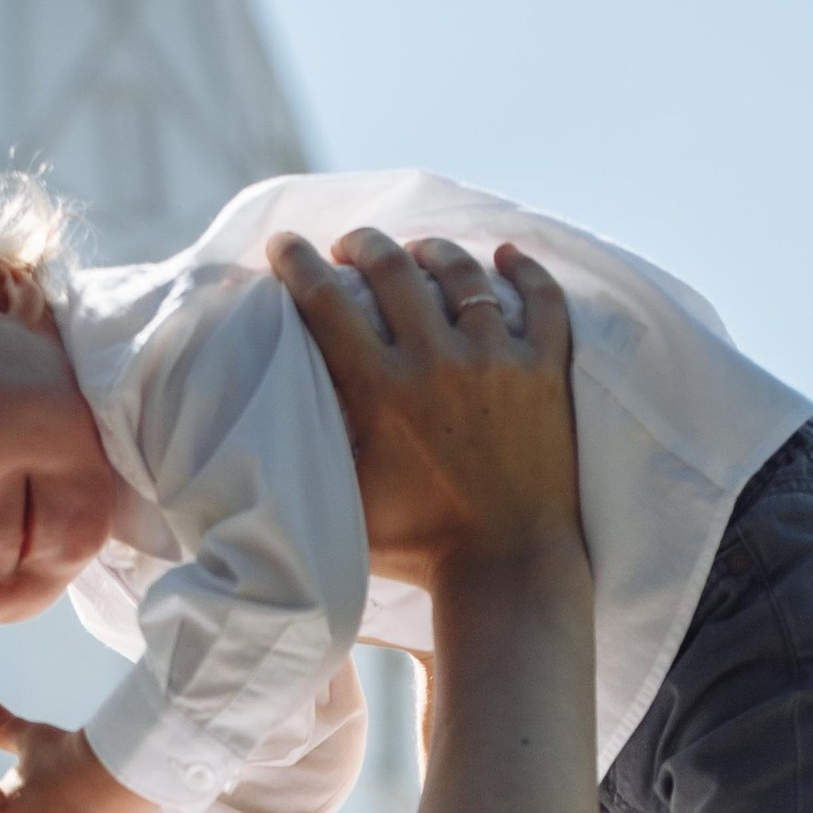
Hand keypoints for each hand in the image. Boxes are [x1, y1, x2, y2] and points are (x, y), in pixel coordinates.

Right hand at [265, 230, 580, 595]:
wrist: (508, 568)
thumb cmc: (419, 549)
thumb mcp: (347, 501)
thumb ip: (316, 454)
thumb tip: (266, 433)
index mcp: (381, 391)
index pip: (326, 301)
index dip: (297, 262)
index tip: (283, 244)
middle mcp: (437, 361)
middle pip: (392, 267)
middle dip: (363, 244)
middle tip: (351, 247)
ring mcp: (497, 360)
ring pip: (463, 272)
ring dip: (432, 251)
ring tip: (418, 252)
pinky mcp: (545, 370)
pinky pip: (541, 298)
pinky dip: (525, 268)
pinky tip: (507, 255)